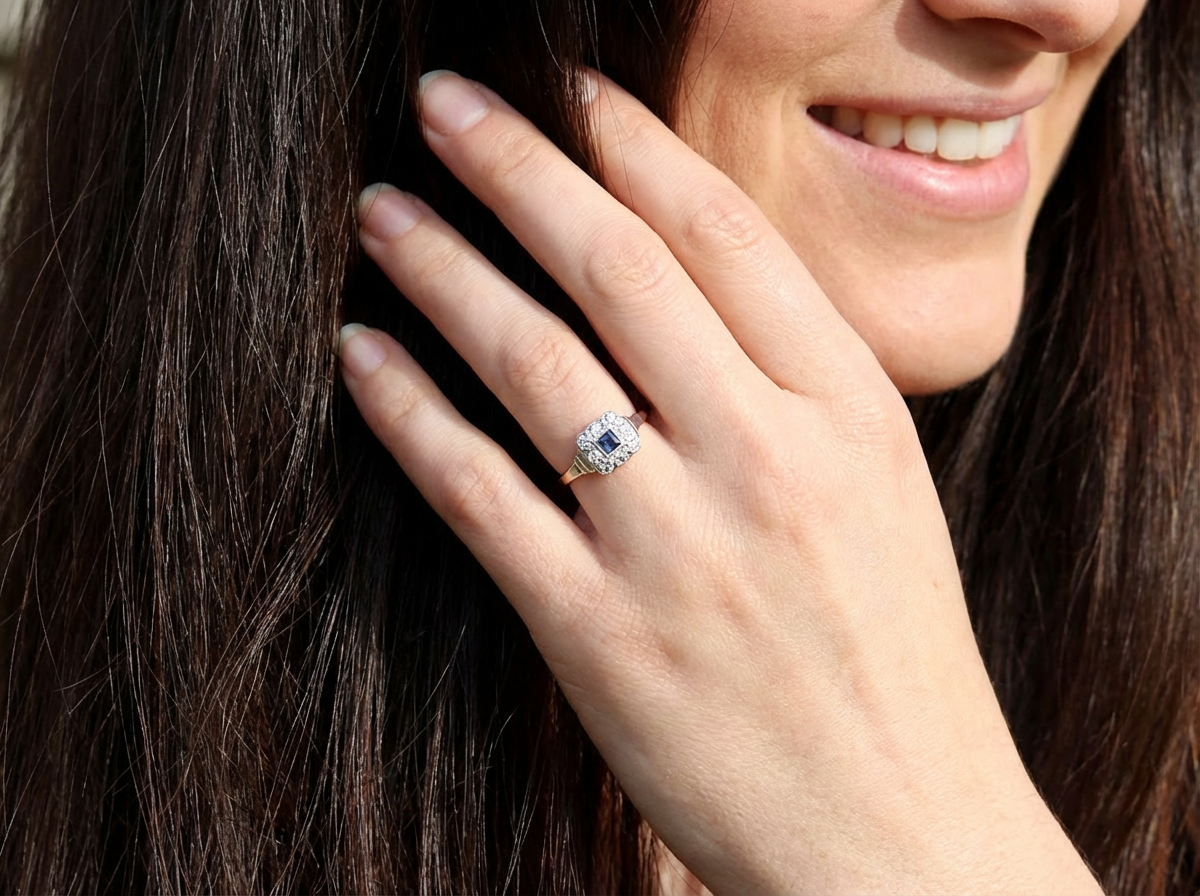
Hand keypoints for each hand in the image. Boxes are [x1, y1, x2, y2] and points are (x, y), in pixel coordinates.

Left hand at [339, 70, 1098, 894]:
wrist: (900, 837)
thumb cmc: (894, 659)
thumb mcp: (882, 493)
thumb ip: (795, 384)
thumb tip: (679, 276)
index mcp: (852, 415)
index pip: (727, 235)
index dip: (634, 144)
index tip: (570, 92)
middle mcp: (765, 459)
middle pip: (615, 268)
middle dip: (514, 167)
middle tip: (441, 104)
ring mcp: (675, 546)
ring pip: (531, 361)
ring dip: (442, 269)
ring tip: (381, 212)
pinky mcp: (594, 633)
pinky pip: (477, 490)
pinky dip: (407, 410)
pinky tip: (361, 352)